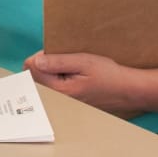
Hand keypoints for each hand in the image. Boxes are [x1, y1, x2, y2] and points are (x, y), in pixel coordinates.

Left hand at [24, 51, 141, 116]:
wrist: (126, 91)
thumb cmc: (109, 76)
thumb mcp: (84, 61)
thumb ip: (58, 61)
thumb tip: (36, 60)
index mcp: (59, 90)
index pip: (31, 68)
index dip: (40, 56)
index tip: (55, 53)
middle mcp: (56, 99)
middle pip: (32, 76)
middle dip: (42, 64)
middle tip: (62, 60)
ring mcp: (60, 103)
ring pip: (40, 82)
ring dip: (49, 72)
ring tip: (69, 70)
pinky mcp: (65, 102)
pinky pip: (50, 87)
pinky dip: (56, 79)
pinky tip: (71, 77)